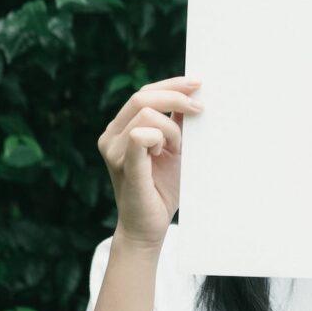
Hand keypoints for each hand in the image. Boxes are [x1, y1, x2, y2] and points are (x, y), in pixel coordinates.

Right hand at [97, 76, 202, 248]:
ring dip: (172, 130)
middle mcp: (111, 136)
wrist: (149, 226)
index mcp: (120, 128)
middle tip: (200, 110)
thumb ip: (176, 122)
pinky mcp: (124, 166)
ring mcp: (113, 151)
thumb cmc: (162, 188)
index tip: (198, 83)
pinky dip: (158, 137)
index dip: (172, 84)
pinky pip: (139, 136)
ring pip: (147, 115)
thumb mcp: (174, 148)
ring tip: (174, 151)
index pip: (144, 92)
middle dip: (176, 99)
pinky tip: (163, 152)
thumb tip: (193, 93)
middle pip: (143, 97)